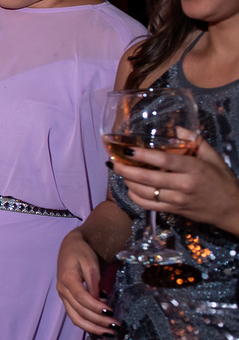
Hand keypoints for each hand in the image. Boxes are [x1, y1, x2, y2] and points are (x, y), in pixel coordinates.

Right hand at [56, 229, 116, 335]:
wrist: (70, 246)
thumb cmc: (81, 252)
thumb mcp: (90, 262)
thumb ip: (94, 281)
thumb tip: (100, 299)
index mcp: (67, 279)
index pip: (81, 297)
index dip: (95, 307)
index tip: (110, 312)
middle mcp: (62, 290)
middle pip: (78, 311)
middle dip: (97, 321)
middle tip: (115, 327)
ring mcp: (63, 296)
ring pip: (75, 317)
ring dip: (92, 328)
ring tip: (108, 333)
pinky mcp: (67, 299)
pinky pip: (75, 315)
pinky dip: (87, 324)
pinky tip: (99, 329)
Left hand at [113, 131, 238, 231]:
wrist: (232, 208)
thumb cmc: (222, 180)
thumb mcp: (214, 157)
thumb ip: (195, 142)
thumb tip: (177, 129)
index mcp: (194, 169)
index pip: (164, 160)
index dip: (143, 155)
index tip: (127, 149)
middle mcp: (183, 185)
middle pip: (148, 177)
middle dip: (126, 169)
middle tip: (112, 162)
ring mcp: (177, 199)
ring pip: (144, 192)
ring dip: (128, 182)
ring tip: (120, 171)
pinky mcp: (173, 210)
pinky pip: (148, 205)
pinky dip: (134, 196)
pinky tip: (130, 188)